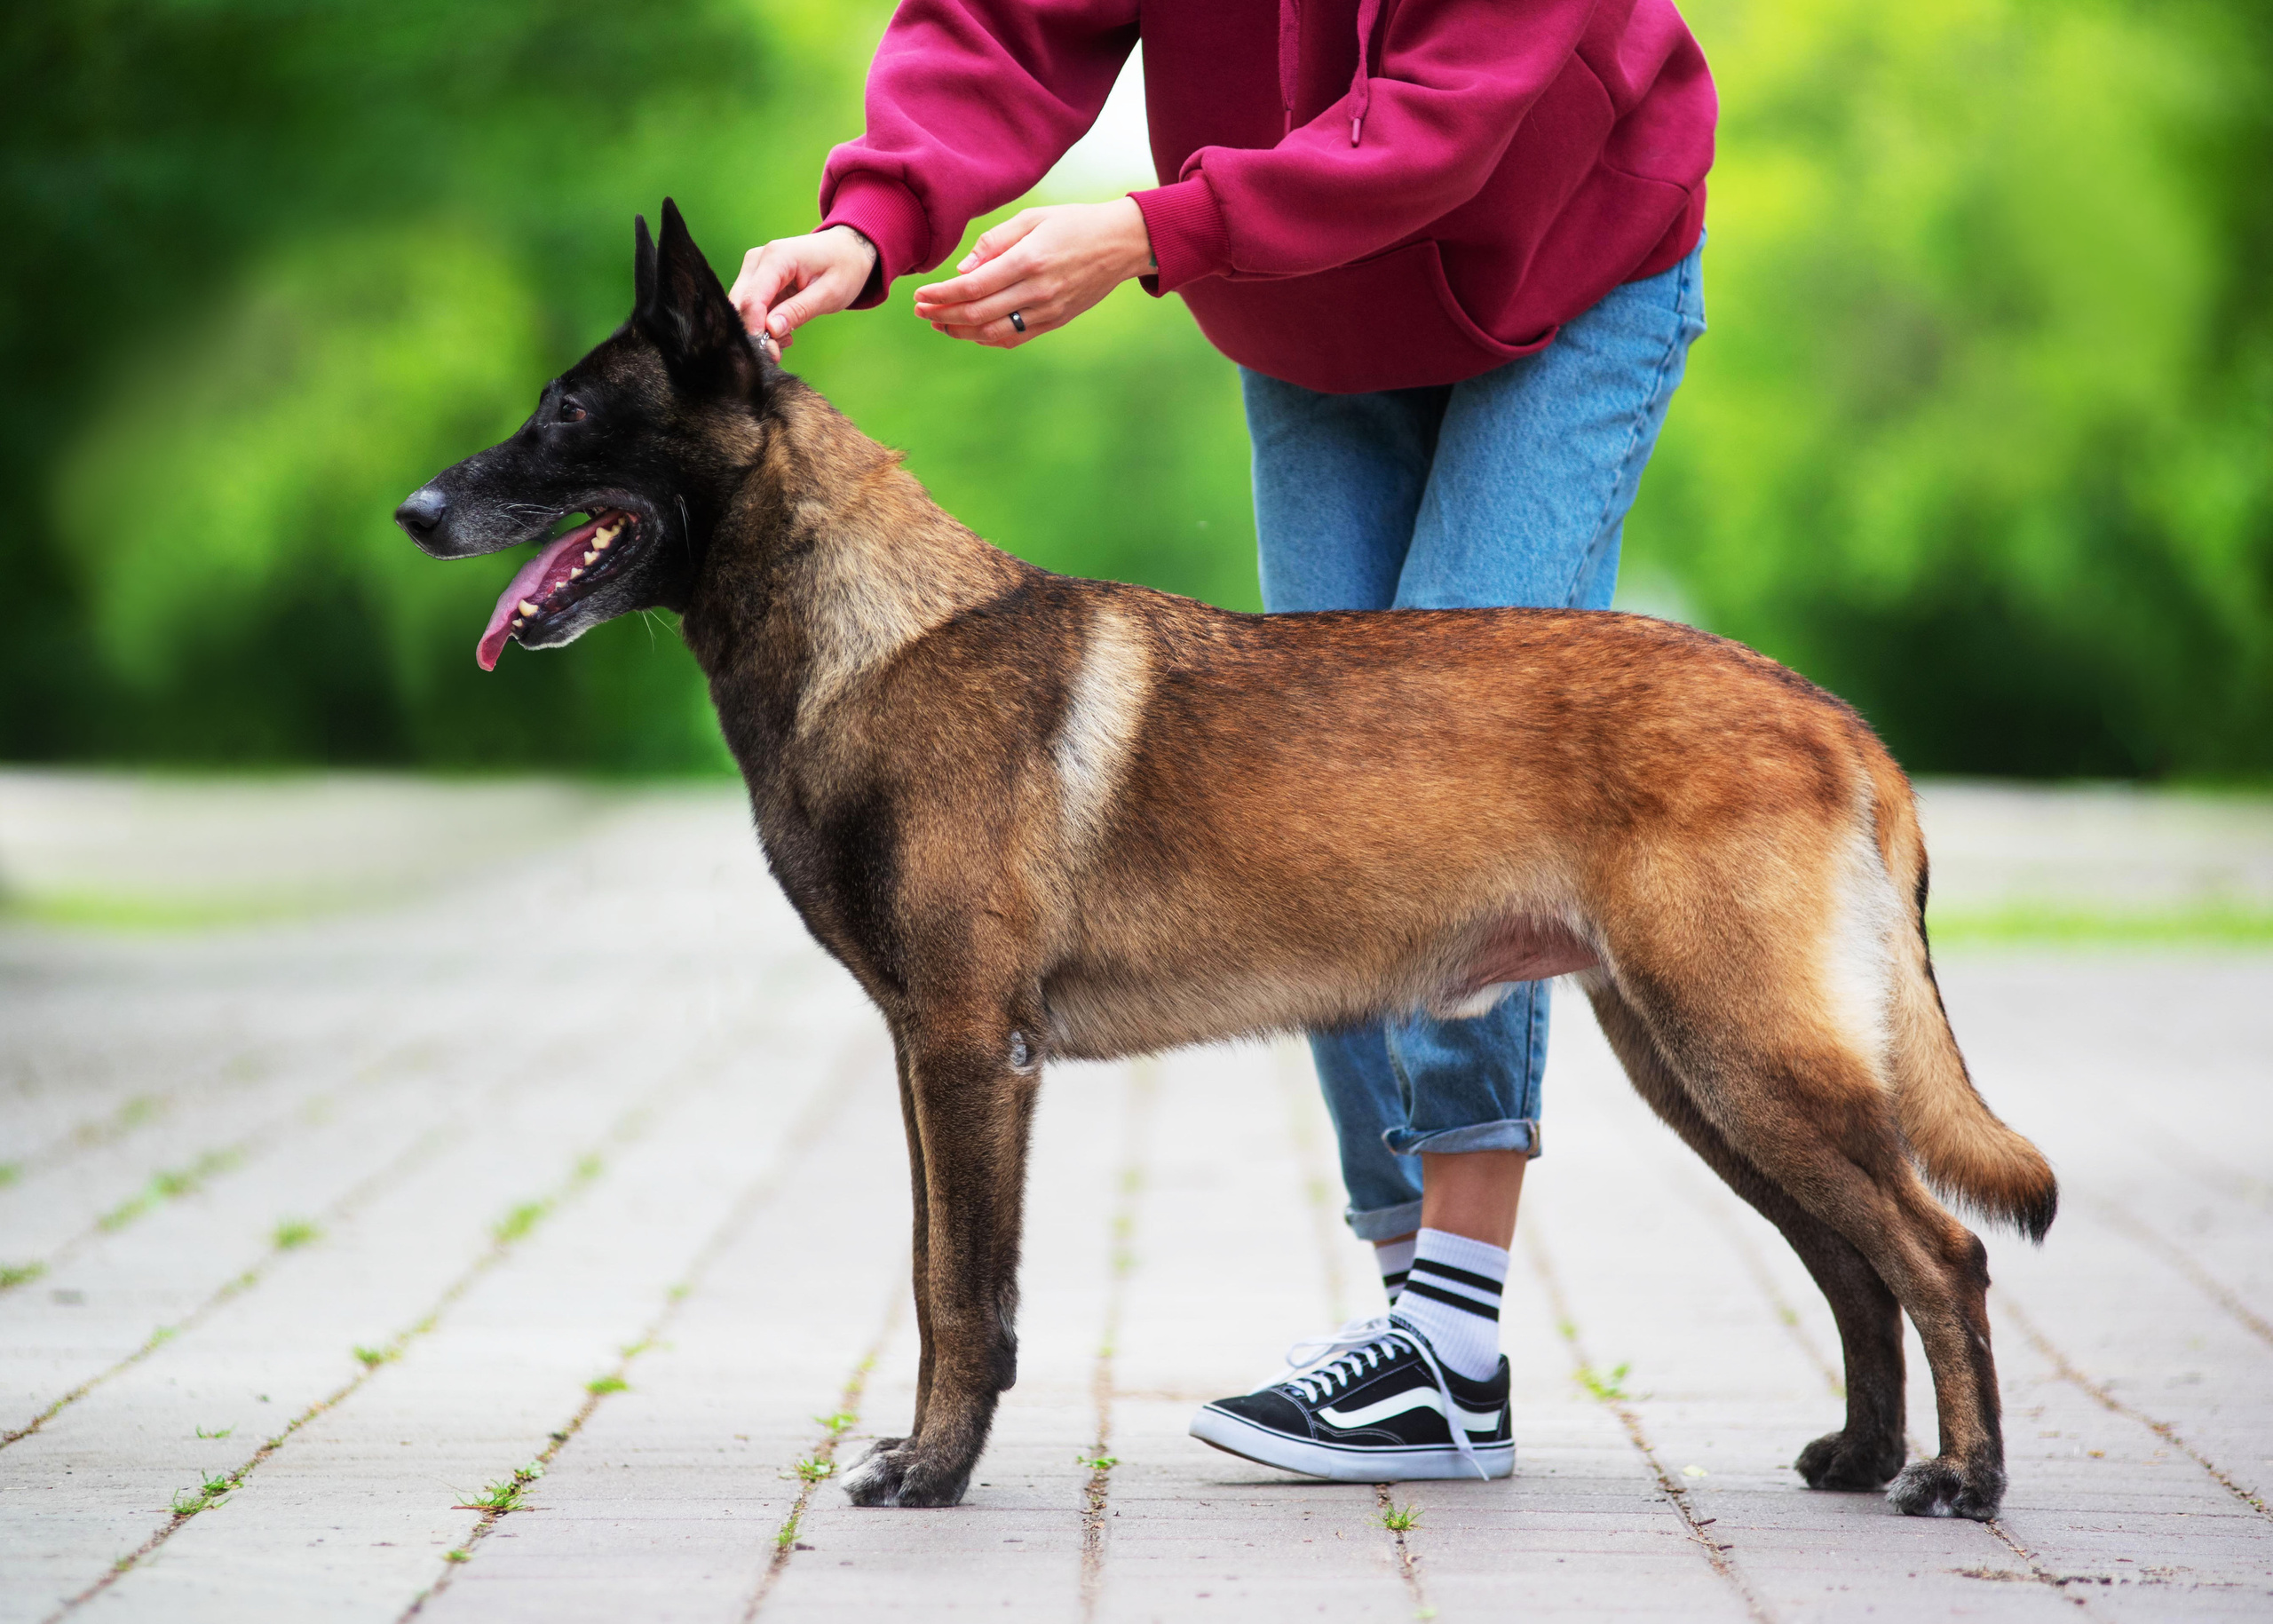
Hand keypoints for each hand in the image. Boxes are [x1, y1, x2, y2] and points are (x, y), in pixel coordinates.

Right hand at [729, 226, 877, 349]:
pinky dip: (763, 324)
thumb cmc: (843, 268)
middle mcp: (758, 259)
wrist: (846, 250)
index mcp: (777, 257)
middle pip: (740, 303)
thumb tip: (771, 330)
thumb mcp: (829, 293)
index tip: (768, 353)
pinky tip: (784, 330)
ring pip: (742, 308)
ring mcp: (754, 268)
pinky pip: (750, 308)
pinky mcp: (756, 279)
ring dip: (759, 330)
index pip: (752, 298)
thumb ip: (799, 311)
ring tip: (787, 338)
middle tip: (778, 353)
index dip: (754, 329)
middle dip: (754, 332)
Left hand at [912, 199, 1153, 347]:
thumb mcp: (1032, 218)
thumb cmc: (1073, 223)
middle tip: (921, 311)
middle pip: (976, 314)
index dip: (941, 295)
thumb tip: (961, 271)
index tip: (920, 295)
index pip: (972, 287)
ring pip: (992, 332)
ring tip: (940, 323)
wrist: (1120, 244)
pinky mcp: (1054, 322)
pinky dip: (986, 338)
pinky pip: (1013, 338)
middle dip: (942, 315)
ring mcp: (1047, 311)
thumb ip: (994, 242)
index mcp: (1027, 260)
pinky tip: (971, 331)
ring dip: (960, 331)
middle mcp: (1036, 291)